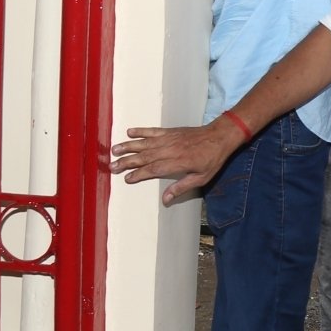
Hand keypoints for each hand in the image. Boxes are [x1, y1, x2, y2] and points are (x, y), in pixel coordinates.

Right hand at [111, 120, 242, 204]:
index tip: (127, 178)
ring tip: (114, 150)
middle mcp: (169, 150)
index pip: (152, 169)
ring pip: (144, 143)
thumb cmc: (211, 159)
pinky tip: (129, 132)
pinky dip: (140, 131)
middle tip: (112, 166)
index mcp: (176, 163)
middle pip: (143, 157)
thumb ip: (181, 187)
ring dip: (128, 146)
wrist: (219, 136)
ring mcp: (168, 139)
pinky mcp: (170, 131)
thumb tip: (166, 200)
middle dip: (126, 162)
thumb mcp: (200, 178)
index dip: (138, 174)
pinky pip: (152, 131)